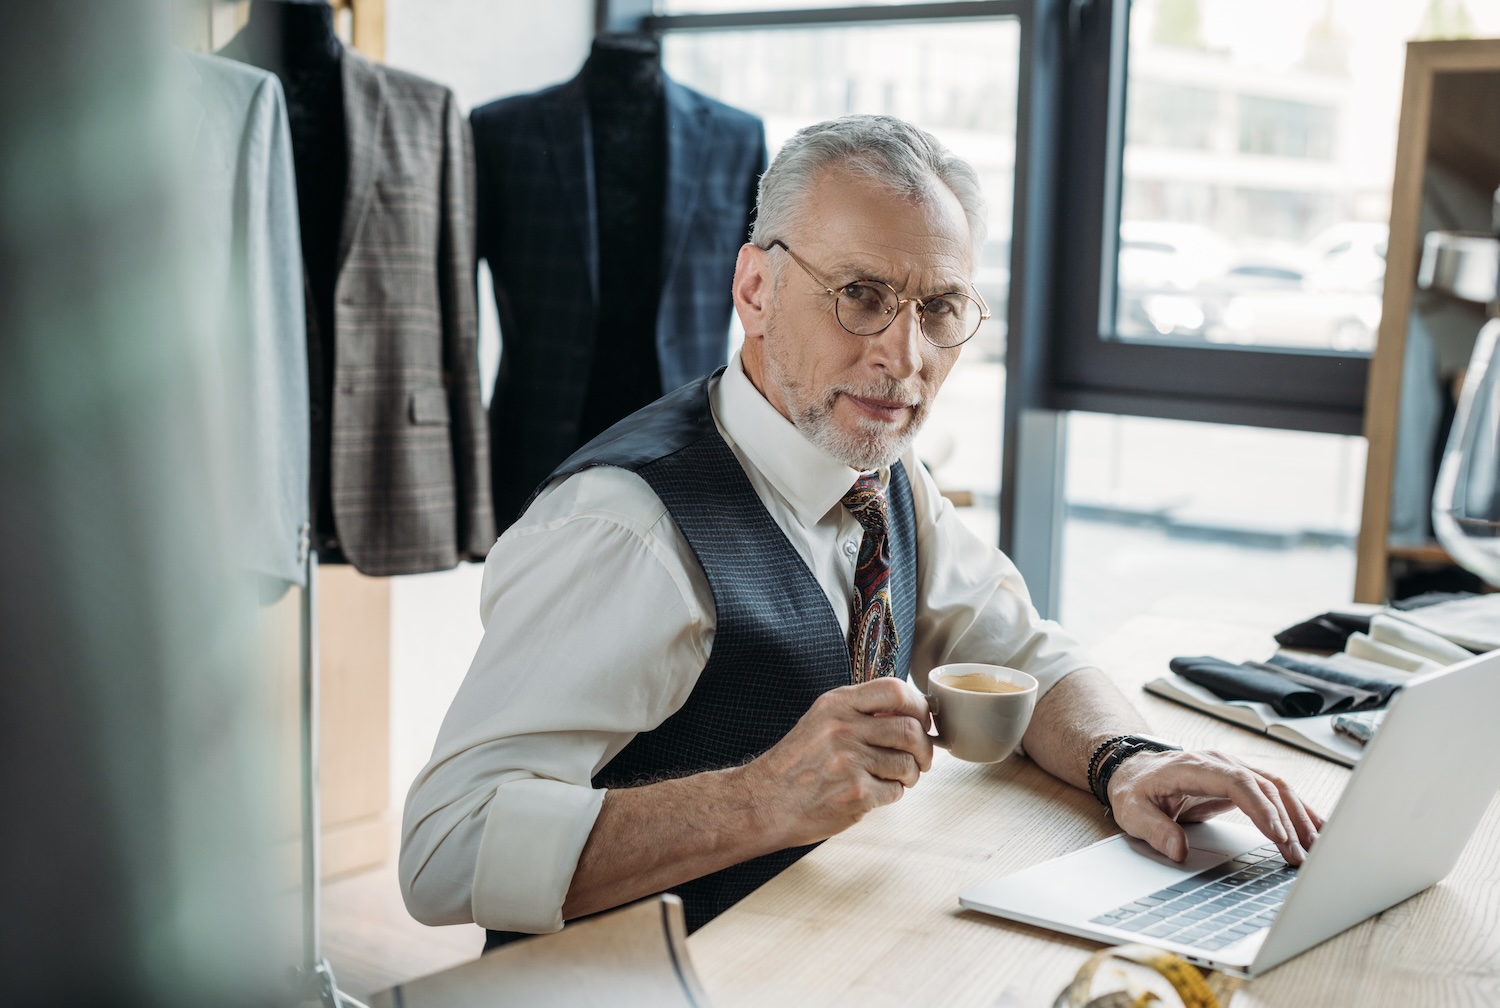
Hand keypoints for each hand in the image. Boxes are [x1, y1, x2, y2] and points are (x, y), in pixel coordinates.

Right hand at [739, 677, 933, 848]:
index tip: (924, 720)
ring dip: (911, 774)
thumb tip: (911, 712)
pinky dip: (892, 793)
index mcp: (836, 704)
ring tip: (898, 777)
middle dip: (925, 748)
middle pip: (910, 729)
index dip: (919, 706)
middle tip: (922, 758)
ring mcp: (849, 762)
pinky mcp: (855, 794)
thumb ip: (859, 711)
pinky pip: (894, 791)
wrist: (763, 802)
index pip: (895, 690)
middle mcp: (843, 728)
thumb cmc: (795, 764)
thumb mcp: (821, 720)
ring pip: (907, 763)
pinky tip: (874, 792)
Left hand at [1106, 749, 1323, 864]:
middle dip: (1286, 821)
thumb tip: (1177, 851)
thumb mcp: (1132, 812)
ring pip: (1276, 788)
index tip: (1276, 835)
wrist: (1134, 771)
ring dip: (1298, 817)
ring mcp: (1232, 769)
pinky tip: (1315, 829)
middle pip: (1264, 786)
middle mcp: (1219, 763)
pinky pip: (1274, 793)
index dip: (1260, 807)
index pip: (1236, 782)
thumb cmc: (1135, 790)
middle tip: (1299, 856)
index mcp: (1193, 768)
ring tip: (1314, 849)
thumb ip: (1154, 830)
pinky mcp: (1241, 782)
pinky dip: (1296, 810)